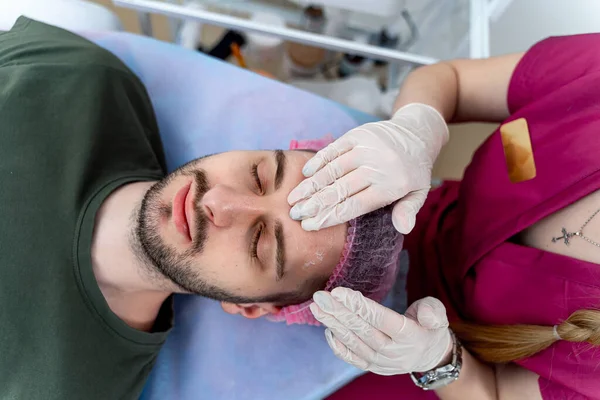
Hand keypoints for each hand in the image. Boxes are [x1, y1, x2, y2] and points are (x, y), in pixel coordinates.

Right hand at [287, 103, 448, 232]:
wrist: (417, 133)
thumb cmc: (413, 171)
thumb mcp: (419, 193)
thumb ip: (408, 210)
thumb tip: (403, 229)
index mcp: (390, 186)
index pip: (352, 206)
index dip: (328, 217)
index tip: (309, 225)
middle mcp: (376, 167)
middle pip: (338, 190)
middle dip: (313, 204)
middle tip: (294, 214)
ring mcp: (366, 149)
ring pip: (332, 170)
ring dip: (310, 185)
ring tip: (293, 198)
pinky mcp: (358, 134)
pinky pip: (334, 149)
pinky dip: (318, 161)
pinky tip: (305, 174)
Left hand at [310, 287, 451, 375]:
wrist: (430, 356)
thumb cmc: (429, 327)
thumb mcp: (437, 314)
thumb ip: (433, 312)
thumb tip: (424, 315)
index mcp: (410, 335)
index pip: (381, 319)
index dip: (359, 305)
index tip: (338, 292)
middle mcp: (394, 351)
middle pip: (363, 330)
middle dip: (339, 312)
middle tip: (320, 297)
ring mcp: (382, 362)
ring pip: (354, 343)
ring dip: (333, 325)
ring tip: (317, 309)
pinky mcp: (373, 367)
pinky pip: (352, 358)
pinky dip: (338, 345)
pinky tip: (327, 329)